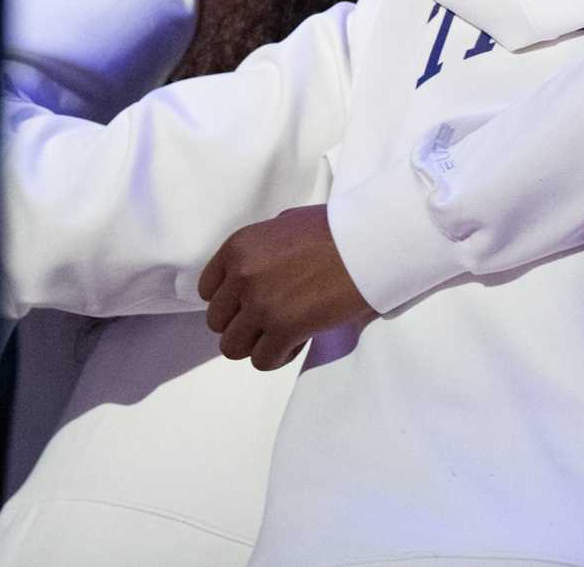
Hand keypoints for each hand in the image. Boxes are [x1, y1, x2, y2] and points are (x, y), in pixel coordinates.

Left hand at [199, 204, 374, 369]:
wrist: (374, 240)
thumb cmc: (340, 228)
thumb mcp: (288, 223)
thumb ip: (263, 247)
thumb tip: (256, 267)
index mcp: (239, 247)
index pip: (209, 291)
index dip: (232, 301)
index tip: (254, 302)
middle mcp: (242, 275)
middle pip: (218, 323)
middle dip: (245, 324)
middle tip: (274, 318)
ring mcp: (261, 303)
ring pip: (233, 347)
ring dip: (258, 344)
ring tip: (285, 332)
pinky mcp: (285, 327)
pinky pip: (263, 360)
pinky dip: (280, 355)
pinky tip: (300, 339)